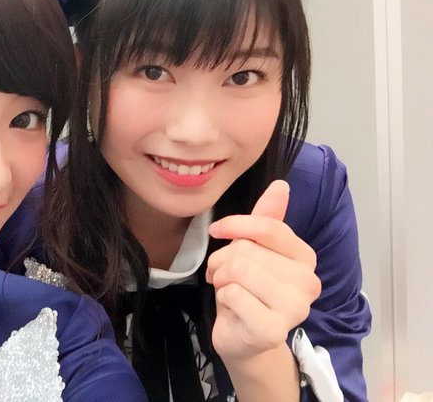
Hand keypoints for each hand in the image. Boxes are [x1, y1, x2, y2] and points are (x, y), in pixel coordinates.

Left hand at [205, 180, 320, 361]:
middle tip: (222, 275)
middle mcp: (308, 282)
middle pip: (247, 250)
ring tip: (226, 289)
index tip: (217, 230)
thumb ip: (267, 219)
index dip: (235, 224)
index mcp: (305, 257)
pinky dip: (222, 297)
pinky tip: (232, 308)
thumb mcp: (254, 249)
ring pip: (238, 269)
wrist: (244, 339)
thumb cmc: (248, 290)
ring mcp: (294, 308)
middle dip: (222, 259)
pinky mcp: (272, 329)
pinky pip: (233, 294)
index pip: (269, 227)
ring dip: (220, 278)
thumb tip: (281, 185)